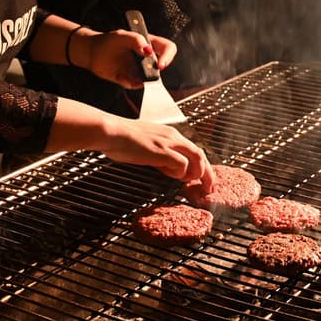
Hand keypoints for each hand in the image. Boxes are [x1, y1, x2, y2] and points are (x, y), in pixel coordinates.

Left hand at [79, 29, 177, 88]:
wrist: (92, 53)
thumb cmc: (108, 41)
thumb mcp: (121, 36)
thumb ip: (136, 40)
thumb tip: (148, 50)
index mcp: (149, 43)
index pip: (168, 48)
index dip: (168, 56)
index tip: (160, 64)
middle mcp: (147, 57)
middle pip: (162, 66)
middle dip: (154, 71)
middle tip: (144, 72)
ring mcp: (140, 69)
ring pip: (149, 79)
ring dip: (139, 79)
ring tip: (124, 74)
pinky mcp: (131, 79)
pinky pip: (134, 85)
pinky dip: (127, 82)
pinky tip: (119, 76)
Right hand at [98, 117, 214, 186]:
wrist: (111, 131)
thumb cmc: (122, 139)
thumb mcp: (147, 144)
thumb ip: (160, 154)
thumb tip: (167, 167)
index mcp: (170, 134)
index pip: (194, 149)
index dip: (202, 166)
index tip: (203, 179)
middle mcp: (173, 136)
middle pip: (201, 154)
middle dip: (208, 173)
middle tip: (209, 188)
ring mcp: (168, 143)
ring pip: (197, 157)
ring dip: (197, 174)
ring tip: (190, 184)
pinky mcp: (161, 151)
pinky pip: (181, 164)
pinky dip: (180, 173)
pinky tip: (170, 175)